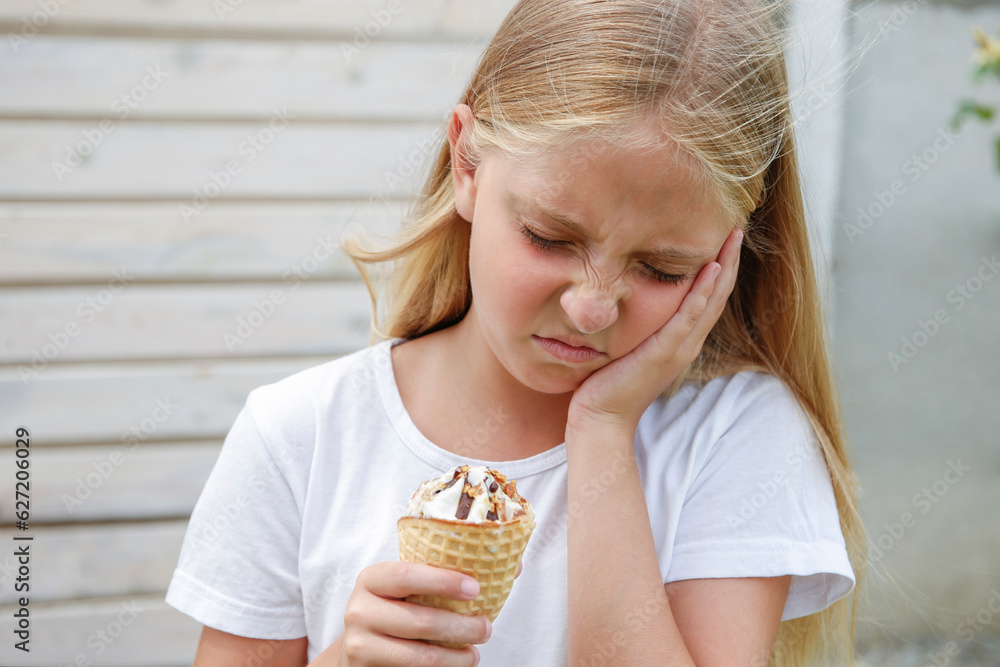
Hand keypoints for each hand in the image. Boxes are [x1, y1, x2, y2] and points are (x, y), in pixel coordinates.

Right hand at [325, 561, 490, 665]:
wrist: (361, 647)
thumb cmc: (398, 609)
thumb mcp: (413, 588)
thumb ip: (453, 573)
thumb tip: (514, 565)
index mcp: (373, 578)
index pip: (407, 575)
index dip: (443, 581)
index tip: (476, 589)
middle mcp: (359, 609)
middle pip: (420, 620)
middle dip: (462, 626)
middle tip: (487, 627)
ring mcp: (359, 643)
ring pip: (421, 655)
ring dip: (457, 656)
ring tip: (475, 652)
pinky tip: (457, 664)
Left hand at [567, 227, 743, 434]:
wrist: (601, 418)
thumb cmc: (606, 383)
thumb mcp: (626, 344)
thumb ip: (634, 324)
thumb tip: (621, 293)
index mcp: (680, 340)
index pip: (707, 297)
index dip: (719, 267)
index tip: (723, 236)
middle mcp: (687, 342)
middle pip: (717, 293)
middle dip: (729, 259)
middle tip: (737, 225)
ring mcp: (680, 348)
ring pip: (711, 300)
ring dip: (724, 266)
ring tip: (733, 235)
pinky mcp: (665, 352)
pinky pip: (689, 316)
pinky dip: (703, 291)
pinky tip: (711, 268)